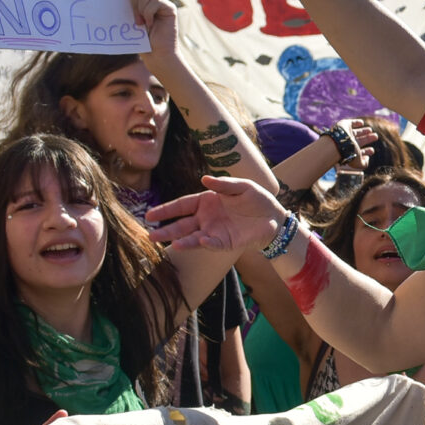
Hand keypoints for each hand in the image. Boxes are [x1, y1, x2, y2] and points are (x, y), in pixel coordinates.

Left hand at [124, 0, 177, 57]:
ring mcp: (162, 3)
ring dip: (140, 8)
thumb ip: (129, 5)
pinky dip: (148, 13)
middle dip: (133, 1)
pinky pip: (155, 2)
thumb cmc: (141, 41)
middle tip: (135, 19)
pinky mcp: (169, 8)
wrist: (156, 56)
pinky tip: (150, 24)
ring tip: (141, 23)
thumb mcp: (130, 19)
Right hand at [146, 175, 281, 251]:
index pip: (181, 206)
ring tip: (170, 244)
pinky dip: (206, 243)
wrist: (274, 218)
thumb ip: (224, 185)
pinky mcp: (225, 243)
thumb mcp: (243, 187)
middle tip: (150, 236)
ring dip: (182, 241)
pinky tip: (200, 240)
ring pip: (193, 237)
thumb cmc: (257, 199)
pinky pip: (212, 244)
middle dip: (166, 230)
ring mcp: (214, 231)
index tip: (150, 215)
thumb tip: (204, 179)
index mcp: (206, 202)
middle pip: (182, 225)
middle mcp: (206, 218)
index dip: (166, 210)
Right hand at [335, 118, 376, 170]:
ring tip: (370, 130)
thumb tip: (367, 159)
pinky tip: (361, 123)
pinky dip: (356, 123)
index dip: (366, 151)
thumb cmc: (348, 153)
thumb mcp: (358, 163)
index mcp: (351, 151)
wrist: (337, 142)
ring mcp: (346, 134)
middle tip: (375, 137)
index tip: (372, 151)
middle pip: (360, 140)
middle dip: (368, 139)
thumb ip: (364, 164)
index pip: (359, 151)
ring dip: (364, 131)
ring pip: (357, 132)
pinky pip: (351, 123)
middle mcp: (348, 142)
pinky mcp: (344, 125)